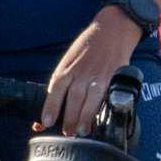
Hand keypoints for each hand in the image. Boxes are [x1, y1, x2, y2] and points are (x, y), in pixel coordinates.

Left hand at [43, 12, 143, 136]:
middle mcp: (82, 71)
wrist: (113, 28)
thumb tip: (52, 106)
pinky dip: (104, 108)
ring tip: (82, 131)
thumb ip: (64, 81)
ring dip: (85, 117)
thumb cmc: (89, 46)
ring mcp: (99, 74)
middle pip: (73, 98)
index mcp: (67, 67)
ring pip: (90, 99)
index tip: (46, 122)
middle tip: (68, 133)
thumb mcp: (70, 60)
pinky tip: (102, 117)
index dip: (50, 106)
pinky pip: (107, 95)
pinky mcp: (115, 75)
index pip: (55, 88)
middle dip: (69, 118)